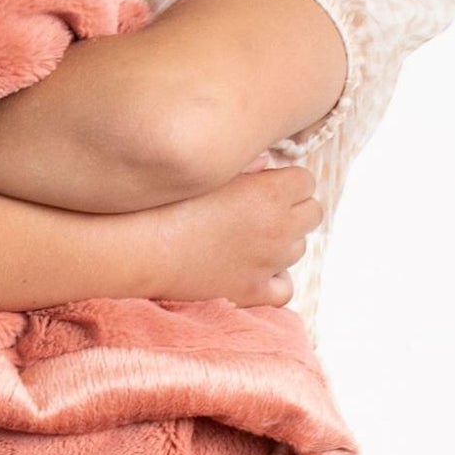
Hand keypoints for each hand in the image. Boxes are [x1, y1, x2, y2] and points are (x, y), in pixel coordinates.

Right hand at [147, 163, 321, 307]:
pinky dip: (276, 279)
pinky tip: (256, 269)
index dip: (287, 179)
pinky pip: (284, 288)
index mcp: (272, 192)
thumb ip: (248, 164)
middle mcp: (279, 228)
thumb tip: (267, 163)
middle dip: (293, 208)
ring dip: (283, 241)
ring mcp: (268, 263)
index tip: (266, 182)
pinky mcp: (252, 292)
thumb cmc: (168, 201)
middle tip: (262, 208)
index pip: (307, 181)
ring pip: (299, 249)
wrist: (142, 246)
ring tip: (250, 237)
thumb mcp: (211, 171)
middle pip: (312, 213)